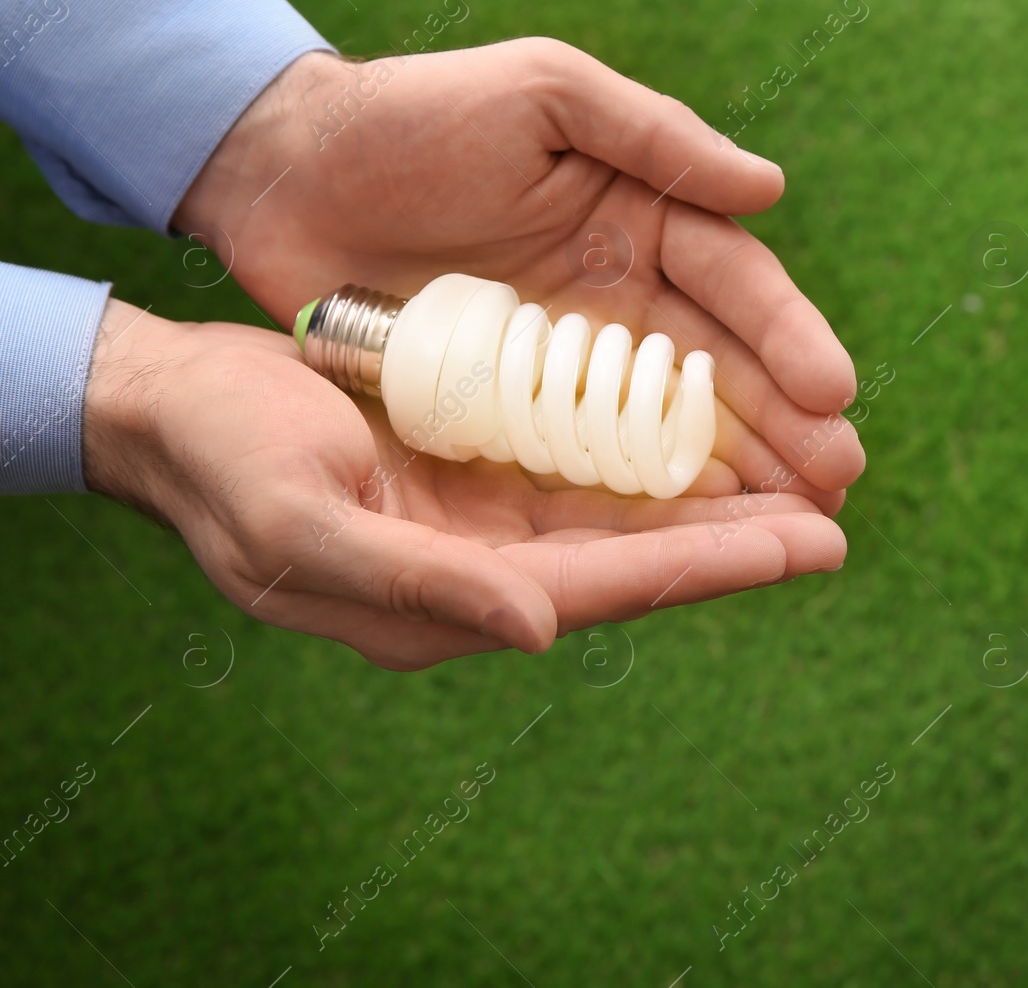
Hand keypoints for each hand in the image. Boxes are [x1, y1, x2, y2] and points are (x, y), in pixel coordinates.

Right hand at [82, 300, 847, 669]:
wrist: (177, 410)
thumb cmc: (228, 470)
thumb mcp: (308, 530)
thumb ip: (424, 586)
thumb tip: (541, 629)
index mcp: (459, 599)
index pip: (614, 587)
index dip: (714, 566)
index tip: (811, 545)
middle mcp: (491, 569)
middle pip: (640, 558)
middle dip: (739, 540)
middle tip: (837, 517)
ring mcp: (488, 521)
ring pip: (625, 513)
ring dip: (709, 499)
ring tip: (801, 479)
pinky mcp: (481, 472)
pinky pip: (586, 469)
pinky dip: (650, 456)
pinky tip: (705, 434)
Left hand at [175, 40, 864, 512]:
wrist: (285, 176)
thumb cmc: (413, 116)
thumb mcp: (543, 94)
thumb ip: (657, 137)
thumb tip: (770, 190)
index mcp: (645, 220)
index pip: (736, 286)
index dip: (788, 339)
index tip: (832, 393)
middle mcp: (624, 300)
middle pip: (722, 372)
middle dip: (787, 427)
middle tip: (837, 481)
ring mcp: (573, 364)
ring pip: (671, 429)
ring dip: (738, 477)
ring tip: (798, 522)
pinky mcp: (516, 413)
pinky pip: (591, 463)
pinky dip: (645, 500)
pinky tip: (697, 536)